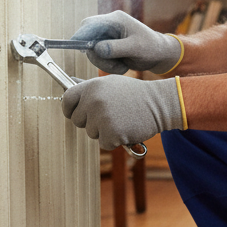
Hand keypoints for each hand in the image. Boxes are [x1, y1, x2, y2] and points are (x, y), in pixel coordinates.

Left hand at [61, 75, 183, 150]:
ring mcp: (101, 117)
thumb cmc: (134, 94)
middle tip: (109, 116)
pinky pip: (104, 143)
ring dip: (104, 131)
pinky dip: (114, 140)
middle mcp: (93, 101)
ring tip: (120, 120)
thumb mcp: (110, 84)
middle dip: (90, 122)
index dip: (69, 109)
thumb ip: (89, 87)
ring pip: (91, 133)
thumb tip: (70, 83)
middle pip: (77, 120)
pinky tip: (125, 129)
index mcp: (92, 87)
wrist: (159, 103)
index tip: (75, 113)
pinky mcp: (111, 133)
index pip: (66, 100)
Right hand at [69, 11, 181, 74]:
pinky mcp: (107, 48)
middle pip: (87, 38)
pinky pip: (99, 58)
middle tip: (112, 64)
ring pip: (92, 51)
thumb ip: (116, 48)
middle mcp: (108, 26)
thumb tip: (97, 49)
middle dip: (96, 54)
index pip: (90, 24)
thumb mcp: (135, 48)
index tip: (72, 44)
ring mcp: (106, 37)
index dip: (80, 34)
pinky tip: (122, 65)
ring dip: (105, 63)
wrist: (158, 55)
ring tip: (122, 66)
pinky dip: (108, 65)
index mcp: (115, 20)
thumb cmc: (150, 47)